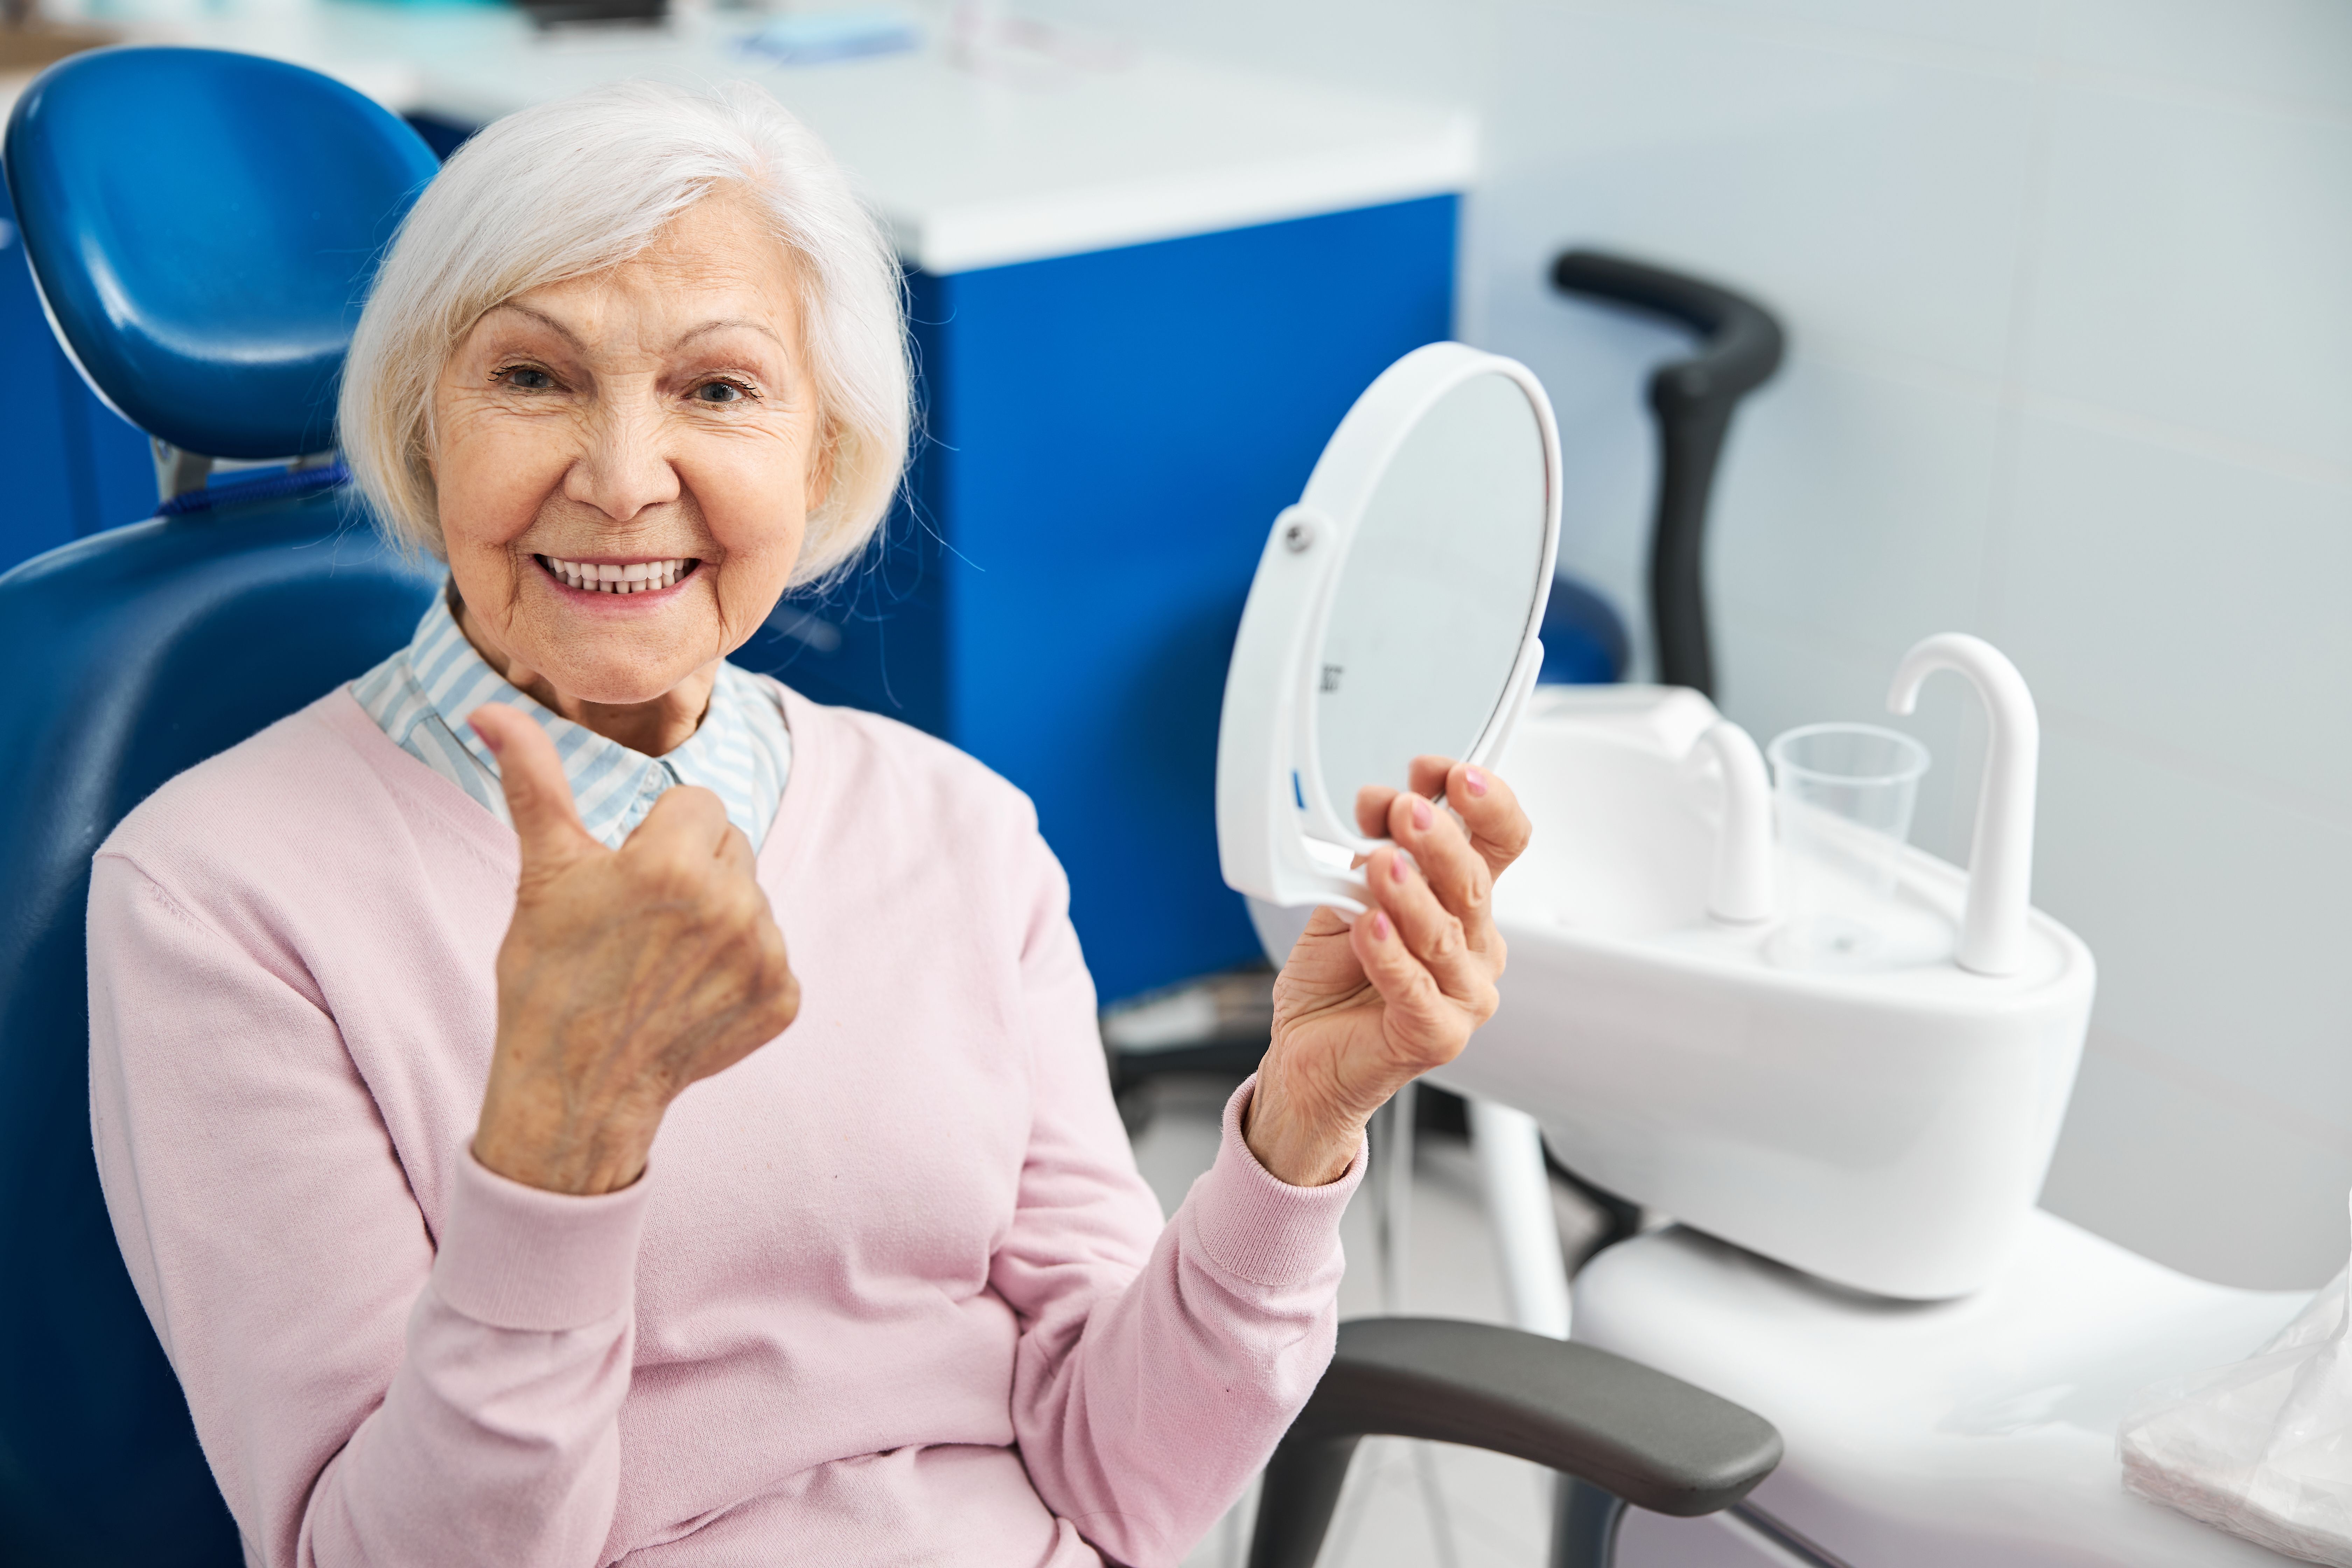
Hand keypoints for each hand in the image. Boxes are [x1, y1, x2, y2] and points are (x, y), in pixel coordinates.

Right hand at [468, 704, 798, 1194]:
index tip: (629, 878)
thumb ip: (534, 782)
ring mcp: (764, 955)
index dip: (658, 835)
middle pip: (731, 845)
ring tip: (661, 960)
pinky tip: (688, 994)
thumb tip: (490, 709)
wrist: (572, 1091)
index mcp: (677, 861)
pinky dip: (737, 971)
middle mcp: (733, 903)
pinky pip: (770, 955)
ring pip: (751, 898)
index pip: (697, 803)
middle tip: (641, 921)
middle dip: (692, 869)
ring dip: (717, 917)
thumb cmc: (549, 977)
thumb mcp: (543, 872)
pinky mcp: (781, 998)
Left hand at [1245, 757, 1530, 1185]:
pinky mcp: (1436, 1036)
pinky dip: (1391, 956)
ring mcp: (1463, 994)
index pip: (1502, 841)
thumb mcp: (1349, 895)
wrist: (1307, 1055)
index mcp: (1465, 903)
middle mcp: (1476, 946)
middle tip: (1405, 809)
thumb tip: (1384, 803)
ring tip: (1380, 862)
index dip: (1486, 802)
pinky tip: (1369, 927)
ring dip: (1412, 892)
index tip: (1446, 770)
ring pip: (1446, 934)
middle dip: (1440, 839)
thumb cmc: (1336, 977)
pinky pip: (1416, 991)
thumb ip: (1373, 852)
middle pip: (1475, 882)